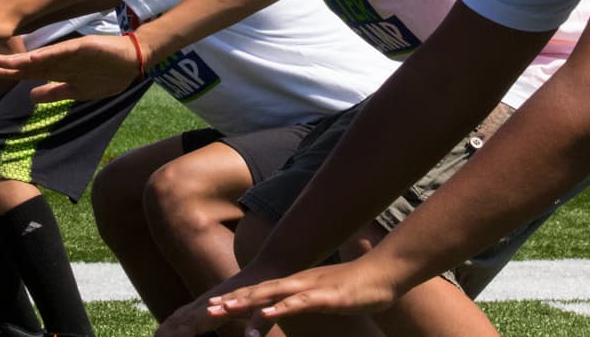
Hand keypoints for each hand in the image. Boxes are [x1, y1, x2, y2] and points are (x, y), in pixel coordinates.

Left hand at [0, 33, 144, 101]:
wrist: (133, 59)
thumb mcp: (77, 90)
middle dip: (7, 66)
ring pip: (40, 58)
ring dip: (19, 60)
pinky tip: (33, 57)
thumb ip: (55, 93)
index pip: (28, 73)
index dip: (9, 74)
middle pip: (28, 65)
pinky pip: (63, 52)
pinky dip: (48, 55)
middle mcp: (59, 61)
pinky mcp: (84, 47)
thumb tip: (30, 96)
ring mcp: (70, 53)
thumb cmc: (107, 73)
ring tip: (0, 60)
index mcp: (58, 71)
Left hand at [158, 258, 398, 336]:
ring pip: (272, 297)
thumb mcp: (326, 296)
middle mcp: (298, 283)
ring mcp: (310, 288)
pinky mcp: (325, 296)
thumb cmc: (357, 288)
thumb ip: (308, 300)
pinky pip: (298, 303)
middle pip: (259, 292)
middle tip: (206, 310)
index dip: (238, 299)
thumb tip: (295, 305)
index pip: (261, 292)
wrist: (383, 273)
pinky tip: (265, 315)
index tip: (214, 306)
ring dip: (247, 304)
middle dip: (232, 302)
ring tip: (223, 311)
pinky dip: (279, 309)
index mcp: (297, 284)